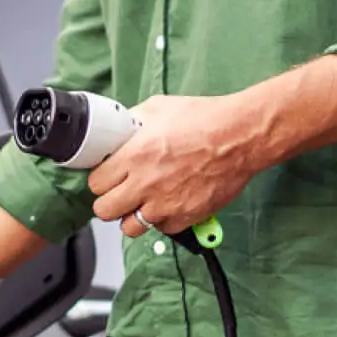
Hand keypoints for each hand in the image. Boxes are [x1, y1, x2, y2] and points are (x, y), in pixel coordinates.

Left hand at [88, 93, 257, 239]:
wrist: (240, 136)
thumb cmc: (205, 119)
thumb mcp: (159, 108)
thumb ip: (133, 122)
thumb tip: (120, 130)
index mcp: (135, 155)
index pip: (96, 183)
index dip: (101, 179)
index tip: (108, 176)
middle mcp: (146, 184)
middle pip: (105, 210)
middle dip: (110, 201)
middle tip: (120, 191)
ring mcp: (165, 205)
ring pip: (130, 227)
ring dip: (133, 215)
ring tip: (143, 201)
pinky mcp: (186, 217)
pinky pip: (162, 229)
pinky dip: (163, 219)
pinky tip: (169, 202)